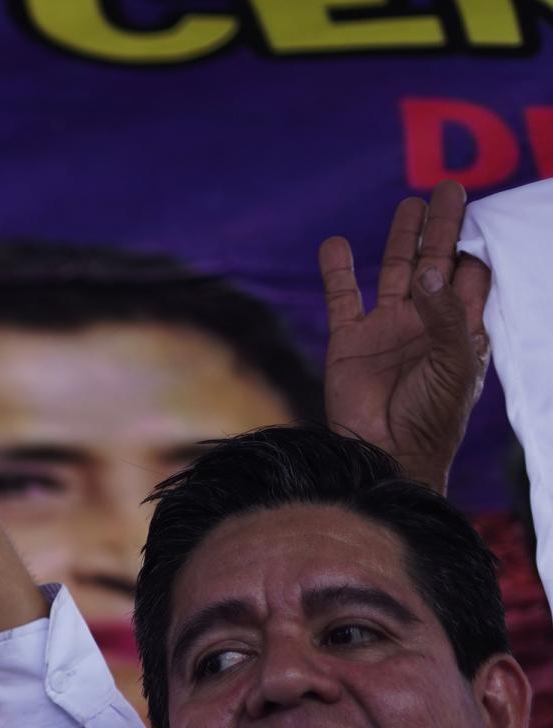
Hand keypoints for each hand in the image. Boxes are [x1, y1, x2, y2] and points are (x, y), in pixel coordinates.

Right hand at [323, 181, 492, 492]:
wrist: (386, 453)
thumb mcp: (455, 361)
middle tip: (449, 189)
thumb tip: (428, 269)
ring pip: (395, 271)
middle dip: (444, 226)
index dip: (475, 244)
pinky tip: (335, 245)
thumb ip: (445, 313)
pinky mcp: (350, 340)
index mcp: (462, 326)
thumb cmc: (433, 414)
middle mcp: (426, 320)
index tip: (478, 212)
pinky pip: (343, 297)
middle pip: (437, 261)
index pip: (473, 274)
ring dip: (402, 239)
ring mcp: (387, 328)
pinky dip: (337, 271)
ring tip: (410, 205)